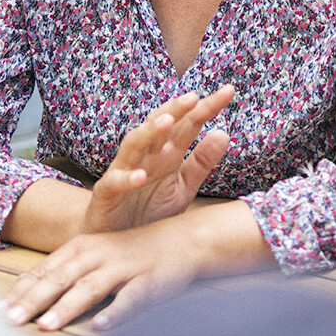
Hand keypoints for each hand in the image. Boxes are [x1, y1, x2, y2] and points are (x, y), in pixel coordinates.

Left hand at [3, 219, 198, 332]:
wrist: (180, 240)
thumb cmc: (131, 252)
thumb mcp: (94, 254)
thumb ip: (64, 270)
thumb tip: (24, 292)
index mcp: (82, 246)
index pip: (44, 270)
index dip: (20, 291)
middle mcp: (99, 254)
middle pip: (60, 278)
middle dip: (33, 300)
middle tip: (10, 321)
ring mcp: (123, 267)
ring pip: (90, 287)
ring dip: (66, 306)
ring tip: (46, 325)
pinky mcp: (149, 281)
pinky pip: (130, 299)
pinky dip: (115, 313)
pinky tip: (101, 326)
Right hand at [81, 86, 233, 234]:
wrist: (118, 244)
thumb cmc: (150, 212)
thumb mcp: (183, 189)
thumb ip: (201, 162)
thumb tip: (224, 133)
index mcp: (167, 153)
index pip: (189, 124)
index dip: (207, 107)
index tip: (229, 91)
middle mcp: (146, 156)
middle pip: (160, 125)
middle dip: (175, 109)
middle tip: (194, 97)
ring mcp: (124, 171)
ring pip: (134, 144)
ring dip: (149, 132)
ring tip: (167, 121)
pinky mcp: (106, 194)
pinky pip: (114, 182)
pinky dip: (126, 178)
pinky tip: (140, 175)